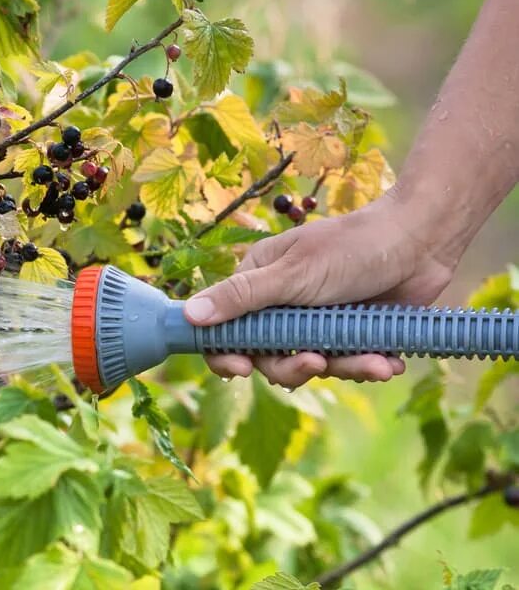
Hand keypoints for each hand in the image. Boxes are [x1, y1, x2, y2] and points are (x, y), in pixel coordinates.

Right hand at [183, 195, 454, 386]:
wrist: (421, 241)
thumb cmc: (352, 247)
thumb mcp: (292, 274)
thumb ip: (242, 297)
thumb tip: (188, 315)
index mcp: (257, 283)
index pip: (224, 327)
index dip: (226, 352)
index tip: (241, 369)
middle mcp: (281, 305)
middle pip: (267, 355)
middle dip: (292, 367)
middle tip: (316, 363)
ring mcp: (315, 321)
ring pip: (310, 364)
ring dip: (342, 367)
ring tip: (373, 361)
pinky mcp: (348, 334)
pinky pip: (345, 363)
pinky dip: (366, 365)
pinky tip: (386, 360)